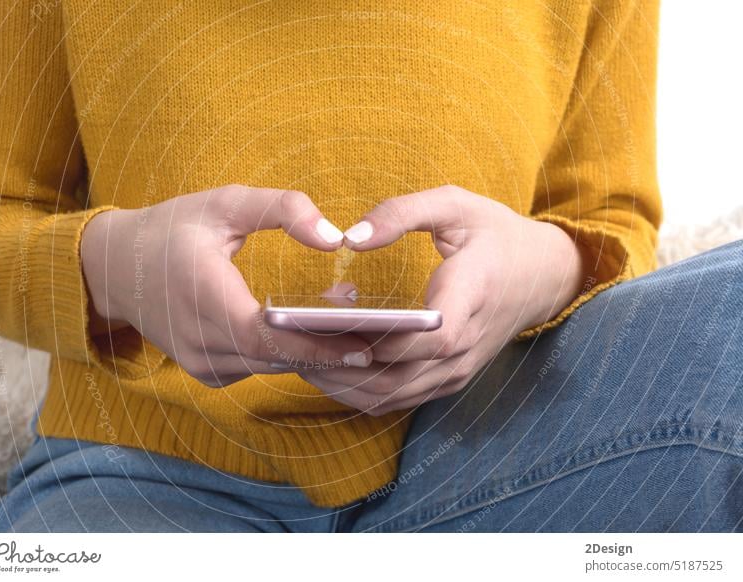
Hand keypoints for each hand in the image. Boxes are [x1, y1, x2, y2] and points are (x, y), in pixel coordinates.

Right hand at [80, 185, 372, 386]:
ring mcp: (201, 364)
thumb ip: (283, 209)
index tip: (365, 342)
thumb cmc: (173, 228)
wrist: (117, 268)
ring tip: (362, 331)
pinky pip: (259, 368)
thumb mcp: (226, 202)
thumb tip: (336, 237)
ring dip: (314, 354)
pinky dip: (291, 355)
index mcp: (202, 297)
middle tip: (382, 338)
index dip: (317, 345)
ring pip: (272, 367)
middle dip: (330, 351)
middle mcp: (199, 343)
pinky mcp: (206, 371)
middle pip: (277, 359)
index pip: (267, 336)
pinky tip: (321, 334)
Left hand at [298, 185, 587, 414]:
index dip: (386, 339)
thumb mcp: (456, 204)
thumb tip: (351, 236)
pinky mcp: (447, 379)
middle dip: (343, 365)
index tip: (334, 326)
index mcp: (474, 296)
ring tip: (297, 359)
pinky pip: (399, 399)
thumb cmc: (495, 235)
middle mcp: (466, 346)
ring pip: (394, 396)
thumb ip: (403, 212)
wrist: (541, 276)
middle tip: (290, 343)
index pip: (434, 336)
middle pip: (401, 376)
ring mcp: (457, 370)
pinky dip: (360, 392)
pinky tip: (326, 371)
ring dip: (344, 384)